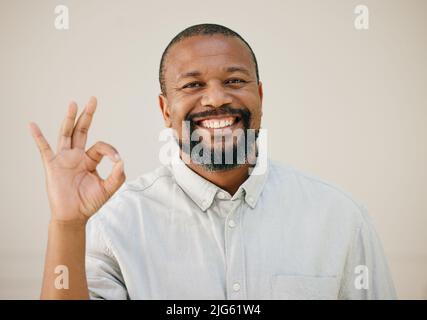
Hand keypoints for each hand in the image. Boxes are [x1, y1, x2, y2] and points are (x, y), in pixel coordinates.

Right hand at [29, 97, 124, 222]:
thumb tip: (121, 161)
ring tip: (73, 104)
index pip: (100, 146)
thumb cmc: (89, 202)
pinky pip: (44, 149)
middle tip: (93, 99)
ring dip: (69, 119)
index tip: (117, 160)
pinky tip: (32, 125)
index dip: (110, 150)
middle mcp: (76, 156)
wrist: (73, 216)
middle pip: (81, 131)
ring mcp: (63, 159)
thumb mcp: (108, 189)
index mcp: (90, 160)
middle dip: (87, 115)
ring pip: (66, 134)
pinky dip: (38, 137)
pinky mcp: (52, 166)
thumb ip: (117, 176)